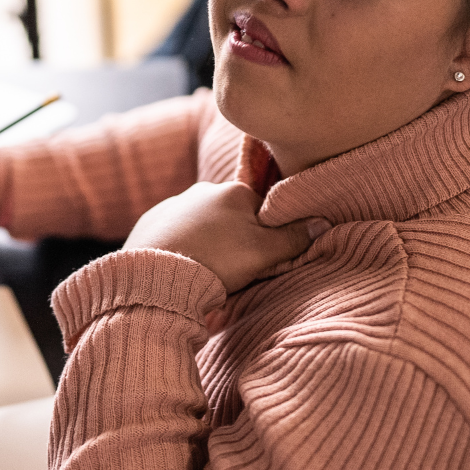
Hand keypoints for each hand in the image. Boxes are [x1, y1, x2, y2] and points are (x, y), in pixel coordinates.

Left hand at [123, 182, 328, 292]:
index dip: (264, 235)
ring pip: (201, 225)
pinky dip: (180, 248)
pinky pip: (173, 234)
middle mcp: (201, 191)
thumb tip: (321, 223)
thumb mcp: (264, 253)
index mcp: (232, 191)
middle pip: (230, 216)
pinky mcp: (148, 224)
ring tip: (206, 271)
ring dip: (207, 243)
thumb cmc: (217, 263)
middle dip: (234, 238)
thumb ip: (294, 238)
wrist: (156, 278)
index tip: (258, 258)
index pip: (260, 208)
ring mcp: (171, 205)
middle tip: (232, 269)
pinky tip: (182, 267)